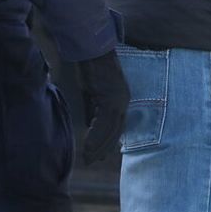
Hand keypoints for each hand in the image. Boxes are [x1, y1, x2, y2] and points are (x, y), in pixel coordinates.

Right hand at [76, 50, 128, 164]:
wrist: (92, 50)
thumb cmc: (91, 68)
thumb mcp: (92, 92)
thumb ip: (93, 109)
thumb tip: (90, 124)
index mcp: (121, 99)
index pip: (117, 126)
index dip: (109, 142)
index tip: (101, 155)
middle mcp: (123, 101)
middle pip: (115, 131)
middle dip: (104, 148)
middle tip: (92, 161)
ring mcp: (118, 100)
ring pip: (110, 130)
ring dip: (99, 146)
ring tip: (88, 158)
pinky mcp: (111, 99)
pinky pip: (103, 123)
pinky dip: (95, 137)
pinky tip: (87, 146)